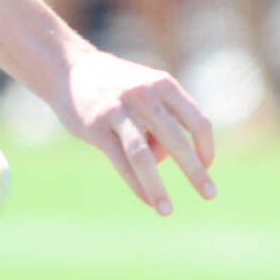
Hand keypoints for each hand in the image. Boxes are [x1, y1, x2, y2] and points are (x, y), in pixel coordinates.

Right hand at [57, 46, 216, 214]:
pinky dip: (136, 185)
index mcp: (163, 84)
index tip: (207, 165)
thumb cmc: (117, 86)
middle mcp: (143, 94)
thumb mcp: (146, 91)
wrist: (69, 68)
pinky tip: (148, 201)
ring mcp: (118, 110)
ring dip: (158, 187)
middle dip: (195, 171)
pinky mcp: (95, 127)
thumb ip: (162, 120)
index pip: (197, 121)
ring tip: (167, 211)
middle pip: (176, 140)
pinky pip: (120, 162)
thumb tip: (165, 157)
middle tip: (210, 195)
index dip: (206, 147)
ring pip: (143, 156)